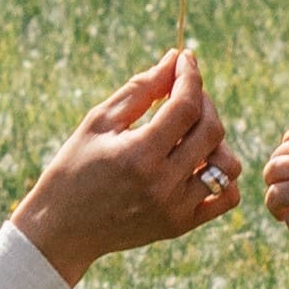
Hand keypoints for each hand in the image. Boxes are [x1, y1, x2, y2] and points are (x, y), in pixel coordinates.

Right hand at [10, 47, 240, 285]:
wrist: (61, 229)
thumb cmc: (74, 168)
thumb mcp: (99, 122)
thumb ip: (141, 89)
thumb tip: (175, 59)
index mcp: (138, 155)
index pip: (186, 106)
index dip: (190, 76)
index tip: (184, 60)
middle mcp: (162, 184)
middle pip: (212, 130)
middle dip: (203, 101)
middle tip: (183, 94)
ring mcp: (175, 209)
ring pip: (227, 164)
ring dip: (216, 140)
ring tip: (190, 134)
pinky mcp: (180, 225)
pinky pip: (226, 198)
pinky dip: (222, 176)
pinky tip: (198, 163)